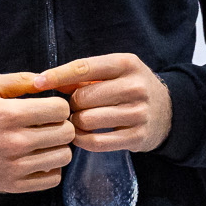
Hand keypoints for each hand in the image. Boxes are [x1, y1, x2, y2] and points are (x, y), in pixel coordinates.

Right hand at [0, 73, 75, 192]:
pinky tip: (38, 159)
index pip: (60, 109)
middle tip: (48, 126)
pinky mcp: (13, 186)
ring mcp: (15, 167)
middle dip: (61, 126)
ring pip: (64, 156)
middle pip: (66, 133)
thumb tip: (47, 80)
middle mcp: (14, 142)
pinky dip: (50, 169)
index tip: (48, 109)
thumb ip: (19, 80)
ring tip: (44, 143)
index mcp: (8, 115)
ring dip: (58, 148)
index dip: (58, 106)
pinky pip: (53, 179)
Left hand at [33, 54, 169, 153]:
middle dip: (72, 104)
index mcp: (127, 64)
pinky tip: (82, 136)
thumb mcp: (114, 72)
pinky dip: (82, 140)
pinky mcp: (137, 136)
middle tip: (76, 107)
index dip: (57, 76)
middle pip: (83, 98)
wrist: (168, 111)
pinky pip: (97, 142)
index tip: (37, 83)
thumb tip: (45, 81)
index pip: (84, 67)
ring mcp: (139, 113)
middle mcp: (135, 86)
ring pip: (88, 120)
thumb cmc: (130, 88)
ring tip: (79, 121)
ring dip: (76, 123)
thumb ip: (83, 76)